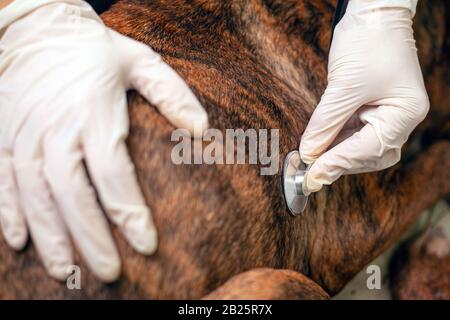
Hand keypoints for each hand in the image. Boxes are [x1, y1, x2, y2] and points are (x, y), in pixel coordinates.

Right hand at [0, 1, 207, 281]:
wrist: (38, 28)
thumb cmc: (96, 50)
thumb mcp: (141, 62)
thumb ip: (173, 95)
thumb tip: (202, 130)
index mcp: (95, 112)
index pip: (114, 172)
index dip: (130, 212)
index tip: (146, 244)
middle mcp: (57, 128)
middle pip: (72, 192)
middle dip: (90, 237)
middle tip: (108, 272)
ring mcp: (24, 134)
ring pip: (35, 194)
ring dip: (50, 236)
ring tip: (65, 272)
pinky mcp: (3, 136)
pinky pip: (2, 180)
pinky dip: (8, 213)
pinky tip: (19, 242)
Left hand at [299, 3, 428, 192]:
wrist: (373, 13)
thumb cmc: (368, 42)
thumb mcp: (343, 86)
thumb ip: (326, 123)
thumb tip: (308, 153)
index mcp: (404, 113)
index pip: (368, 149)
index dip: (337, 164)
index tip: (311, 176)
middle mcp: (399, 118)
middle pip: (368, 155)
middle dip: (339, 163)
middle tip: (310, 174)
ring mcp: (387, 113)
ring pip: (360, 147)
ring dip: (336, 154)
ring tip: (311, 161)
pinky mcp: (372, 107)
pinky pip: (354, 132)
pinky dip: (336, 140)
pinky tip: (320, 144)